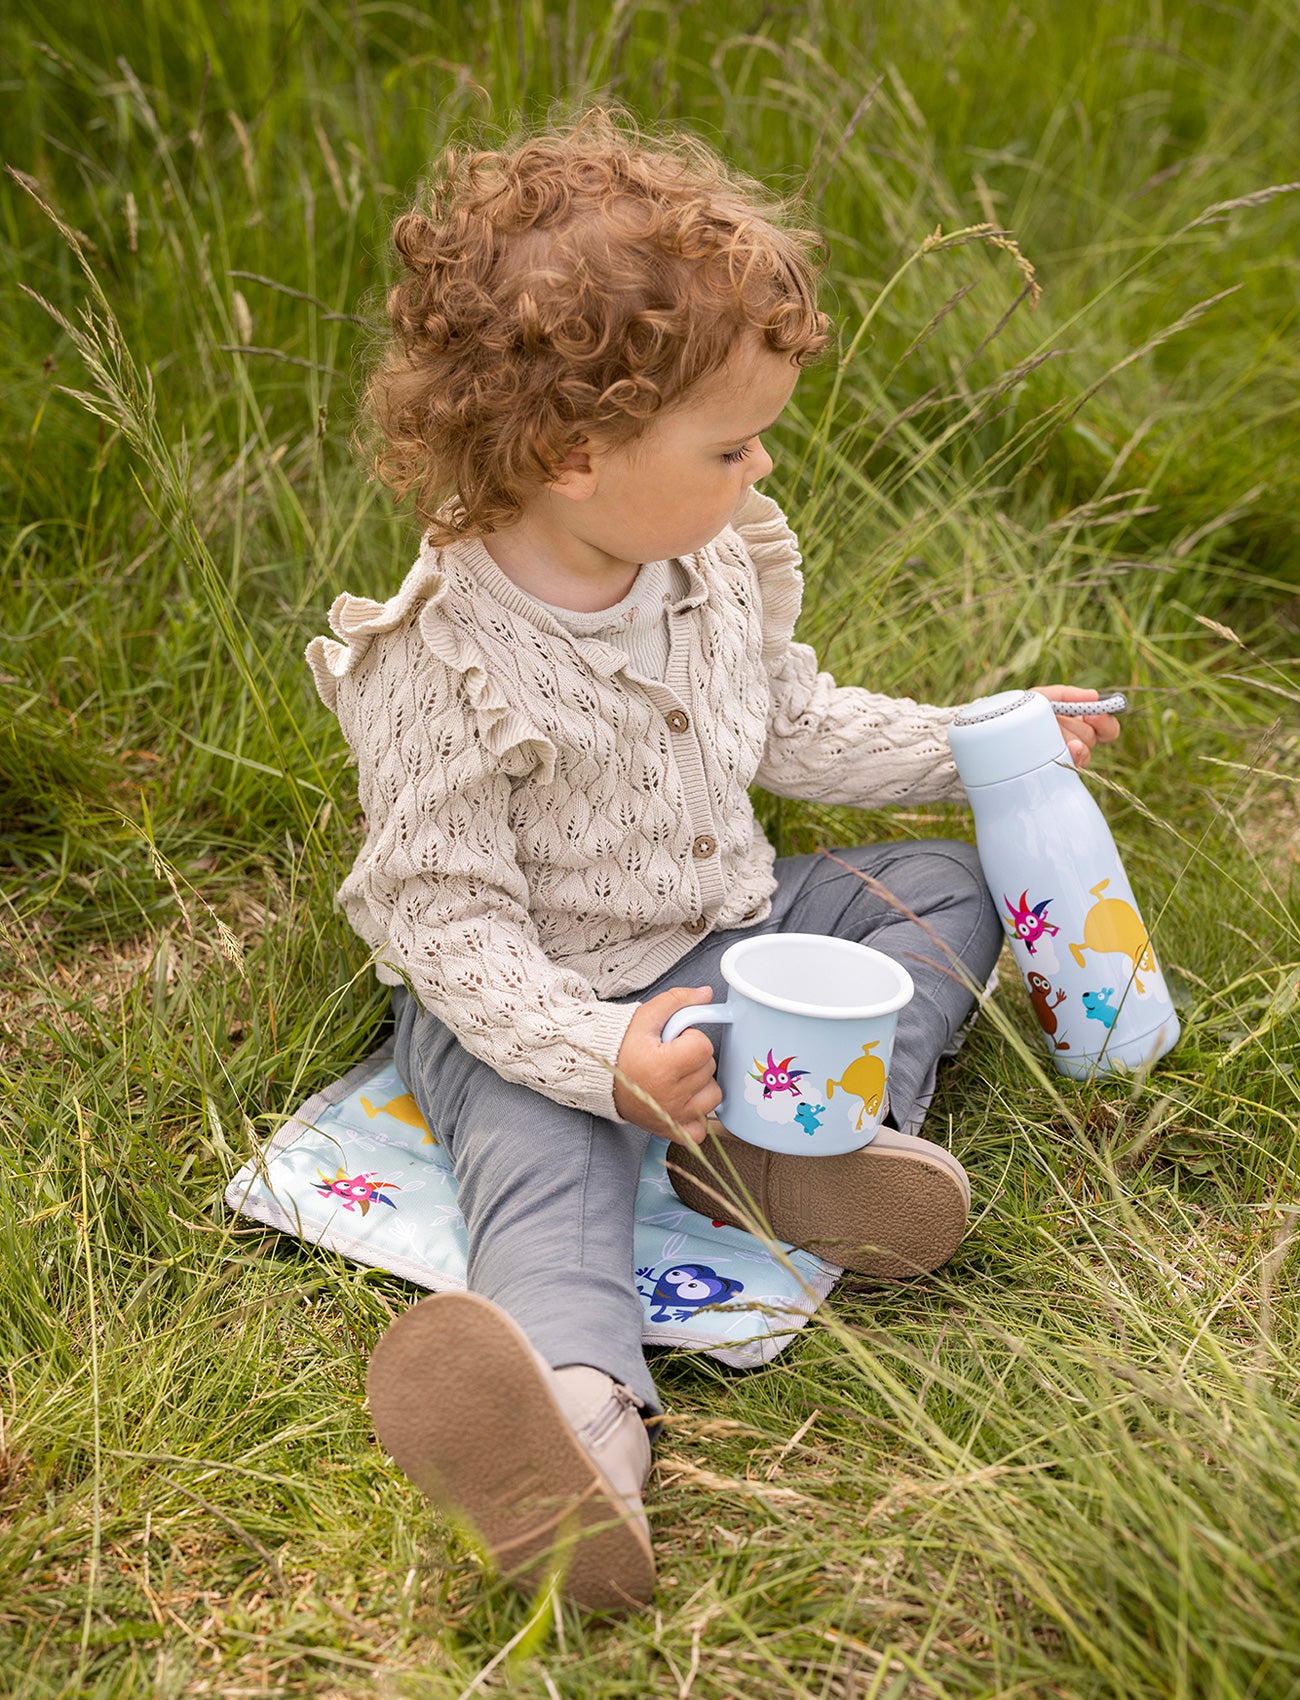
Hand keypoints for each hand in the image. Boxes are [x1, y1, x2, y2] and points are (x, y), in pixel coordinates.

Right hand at [613, 985, 721, 1145]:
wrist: (597, 1076)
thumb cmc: (619, 1046)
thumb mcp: (645, 1017)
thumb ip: (677, 1001)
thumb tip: (707, 994)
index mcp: (663, 1066)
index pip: (703, 1047)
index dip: (691, 1038)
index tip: (674, 1040)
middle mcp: (669, 1095)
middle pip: (709, 1069)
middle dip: (694, 1058)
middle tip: (671, 1056)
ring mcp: (672, 1116)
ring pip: (713, 1095)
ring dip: (701, 1084)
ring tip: (678, 1075)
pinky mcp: (670, 1129)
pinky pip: (702, 1128)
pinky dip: (698, 1116)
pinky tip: (684, 1100)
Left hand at [1031, 684, 1121, 768]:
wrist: (997, 731)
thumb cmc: (1022, 712)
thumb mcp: (1042, 697)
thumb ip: (1067, 694)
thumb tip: (1094, 695)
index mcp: (1079, 725)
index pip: (1107, 730)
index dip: (1105, 723)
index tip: (1092, 714)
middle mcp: (1076, 743)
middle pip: (1091, 738)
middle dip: (1073, 726)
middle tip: (1056, 720)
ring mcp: (1066, 759)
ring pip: (1080, 751)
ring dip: (1063, 739)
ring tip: (1046, 733)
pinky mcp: (1056, 773)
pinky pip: (1069, 766)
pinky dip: (1063, 757)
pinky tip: (1053, 753)